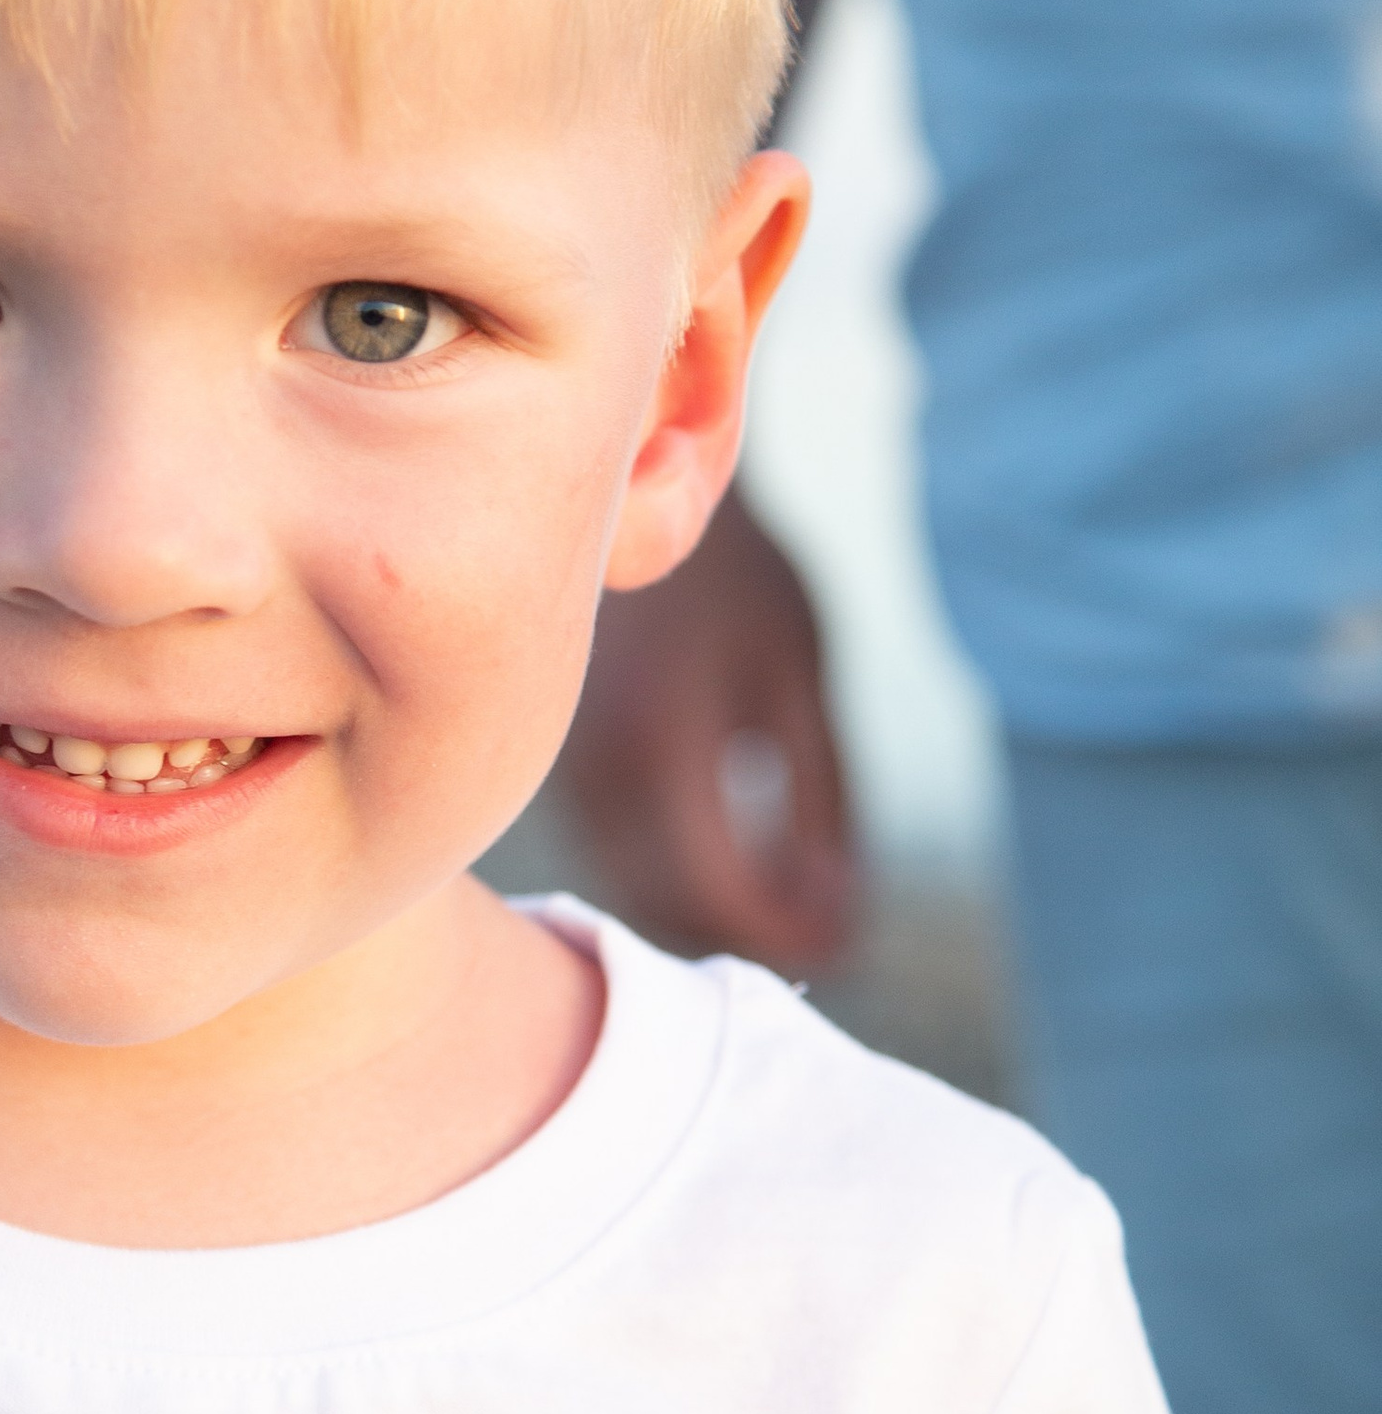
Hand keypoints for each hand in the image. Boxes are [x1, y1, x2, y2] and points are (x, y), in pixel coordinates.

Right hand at [557, 490, 857, 974]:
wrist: (627, 486)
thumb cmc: (733, 573)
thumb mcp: (799, 674)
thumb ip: (822, 791)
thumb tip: (837, 894)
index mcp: (661, 750)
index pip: (721, 892)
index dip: (795, 927)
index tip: (856, 925)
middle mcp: (595, 775)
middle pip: (673, 908)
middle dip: (763, 926)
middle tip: (840, 909)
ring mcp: (564, 773)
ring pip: (639, 887)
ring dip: (718, 902)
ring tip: (801, 872)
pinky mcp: (558, 764)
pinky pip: (618, 851)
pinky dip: (680, 870)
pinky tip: (744, 839)